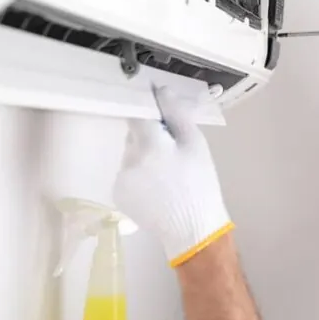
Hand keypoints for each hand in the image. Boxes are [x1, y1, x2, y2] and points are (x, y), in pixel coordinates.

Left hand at [113, 86, 232, 266]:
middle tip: (174, 149)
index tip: (158, 108)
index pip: (137, 112)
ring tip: (168, 172)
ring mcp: (121, 178)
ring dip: (145, 154)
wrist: (193, 228)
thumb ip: (176, 114)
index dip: (147, 108)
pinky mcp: (118, 194)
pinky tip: (158, 185)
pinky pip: (128, 172)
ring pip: (131, 153)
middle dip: (151, 135)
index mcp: (149, 145)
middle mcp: (128, 159)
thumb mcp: (195, 144)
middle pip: (135, 134)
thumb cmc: (199, 183)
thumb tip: (161, 91)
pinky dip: (140, 173)